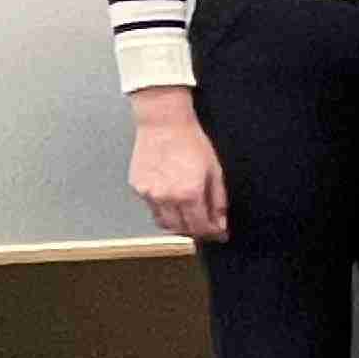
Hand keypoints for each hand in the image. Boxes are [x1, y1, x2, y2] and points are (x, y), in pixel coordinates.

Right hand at [129, 93, 228, 242]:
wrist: (163, 123)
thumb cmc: (192, 142)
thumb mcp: (215, 171)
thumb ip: (218, 200)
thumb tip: (221, 223)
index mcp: (189, 194)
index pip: (200, 227)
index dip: (212, 234)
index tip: (220, 234)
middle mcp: (166, 198)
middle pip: (181, 229)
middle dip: (196, 232)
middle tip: (206, 226)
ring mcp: (148, 194)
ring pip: (163, 223)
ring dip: (178, 225)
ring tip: (190, 216)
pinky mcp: (137, 188)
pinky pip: (152, 208)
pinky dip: (163, 210)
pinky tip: (172, 200)